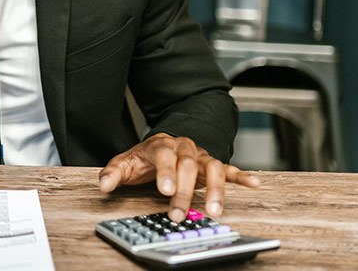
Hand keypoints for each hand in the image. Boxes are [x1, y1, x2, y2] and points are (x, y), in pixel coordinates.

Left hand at [98, 133, 259, 221]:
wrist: (161, 145)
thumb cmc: (143, 158)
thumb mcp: (124, 163)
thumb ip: (113, 173)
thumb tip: (104, 185)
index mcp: (161, 145)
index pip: (165, 156)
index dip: (166, 173)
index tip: (164, 190)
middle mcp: (183, 148)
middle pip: (187, 167)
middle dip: (183, 192)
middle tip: (177, 213)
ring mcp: (199, 156)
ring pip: (211, 168)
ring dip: (214, 190)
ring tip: (213, 210)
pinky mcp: (212, 165)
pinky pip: (229, 169)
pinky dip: (241, 176)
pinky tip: (253, 183)